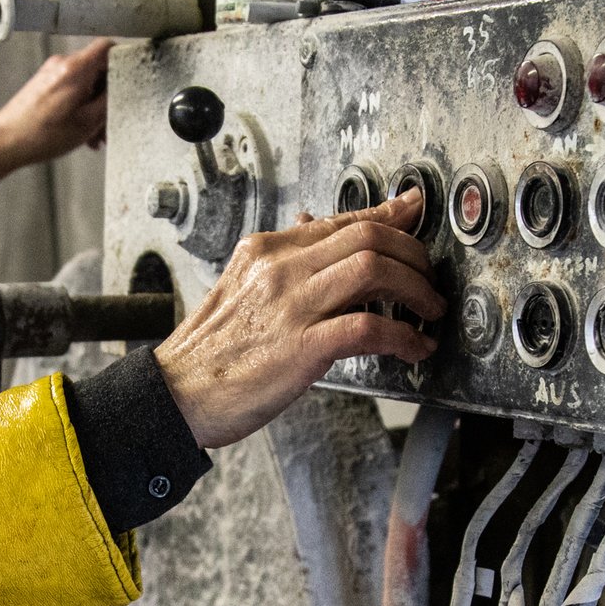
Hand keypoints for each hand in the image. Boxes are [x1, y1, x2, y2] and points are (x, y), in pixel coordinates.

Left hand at [0, 38, 112, 187]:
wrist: (6, 142)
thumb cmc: (41, 135)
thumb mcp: (87, 122)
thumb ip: (109, 101)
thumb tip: (120, 89)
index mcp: (76, 69)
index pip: (107, 47)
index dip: (123, 60)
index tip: (130, 79)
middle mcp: (62, 64)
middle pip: (97, 69)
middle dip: (107, 95)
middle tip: (109, 120)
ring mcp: (51, 73)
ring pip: (85, 82)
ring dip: (93, 106)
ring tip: (93, 133)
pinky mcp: (44, 83)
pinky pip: (71, 88)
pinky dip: (79, 106)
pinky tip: (80, 130)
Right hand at [154, 191, 441, 449]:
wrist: (175, 395)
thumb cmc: (210, 351)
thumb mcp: (241, 288)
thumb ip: (282, 263)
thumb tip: (313, 228)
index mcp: (266, 251)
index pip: (341, 220)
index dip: (389, 215)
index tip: (414, 211)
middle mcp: (280, 269)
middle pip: (367, 236)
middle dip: (413, 253)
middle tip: (429, 278)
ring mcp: (291, 306)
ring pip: (374, 270)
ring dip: (416, 289)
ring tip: (429, 310)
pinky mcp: (302, 347)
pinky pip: (369, 328)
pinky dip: (403, 337)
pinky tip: (414, 348)